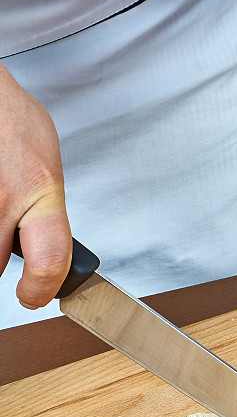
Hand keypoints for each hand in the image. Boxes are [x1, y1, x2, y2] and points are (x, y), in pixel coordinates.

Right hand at [0, 62, 70, 308]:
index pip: (50, 261)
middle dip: (0, 257)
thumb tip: (47, 246)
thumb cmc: (10, 119)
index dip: (41, 291)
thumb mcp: (46, 167)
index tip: (33, 297)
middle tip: (4, 233)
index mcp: (39, 189)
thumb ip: (45, 211)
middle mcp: (4, 197)